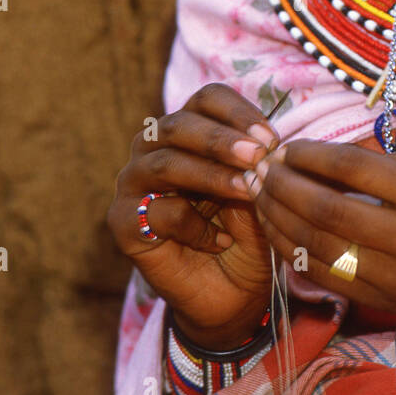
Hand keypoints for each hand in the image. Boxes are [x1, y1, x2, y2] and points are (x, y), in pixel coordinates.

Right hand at [106, 83, 281, 349]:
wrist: (233, 295)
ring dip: (211, 175)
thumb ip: (257, 165)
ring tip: (248, 190)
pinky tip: (222, 241)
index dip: (238, 113)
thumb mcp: (260, 192)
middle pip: (179, 124)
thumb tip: (267, 144)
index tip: (272, 139)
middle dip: (222, 139)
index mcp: (191, 131)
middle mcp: (154, 150)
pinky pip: (158, 213)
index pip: (206, 99)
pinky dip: (196, 226)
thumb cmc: (249, 233)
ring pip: (165, 164)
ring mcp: (133, 185)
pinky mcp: (124, 225)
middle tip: (259, 155)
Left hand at [242, 137, 395, 331]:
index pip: (355, 169)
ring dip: (279, 220)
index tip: (288, 146)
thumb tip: (320, 155)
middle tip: (262, 170)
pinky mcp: (386, 303)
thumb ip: (383, 167)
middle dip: (285, 187)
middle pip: (328, 211)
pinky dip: (295, 252)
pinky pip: (326, 277)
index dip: (312, 155)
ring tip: (261, 196)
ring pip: (318, 249)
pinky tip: (279, 230)